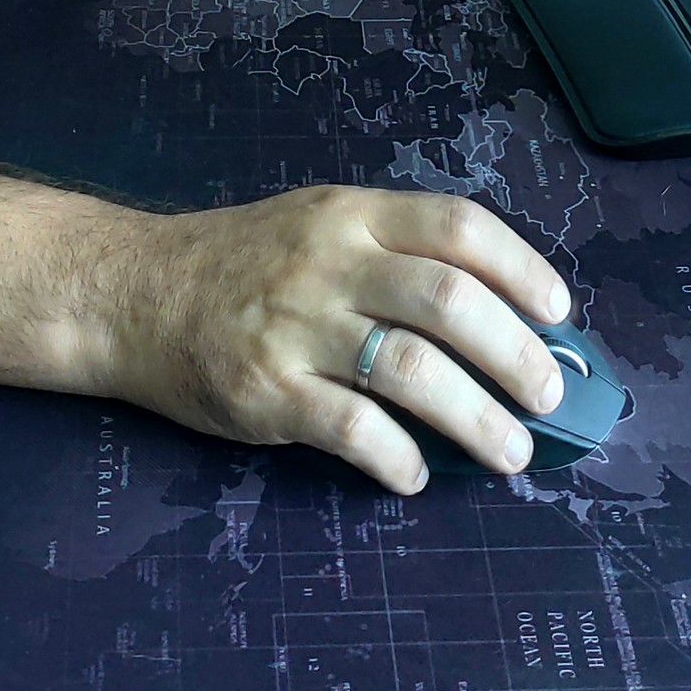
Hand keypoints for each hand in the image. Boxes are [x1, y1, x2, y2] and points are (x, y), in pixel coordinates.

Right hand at [91, 187, 572, 491]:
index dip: (522, 269)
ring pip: (412, 372)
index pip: (458, 227)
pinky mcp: (265, 392)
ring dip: (477, 419)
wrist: (131, 293)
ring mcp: (295, 328)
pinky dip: (398, 457)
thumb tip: (497, 312)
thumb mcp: (317, 225)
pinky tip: (415, 474)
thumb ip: (393, 254)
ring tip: (511, 452)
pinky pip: (352, 429)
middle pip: (450, 301)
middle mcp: (329, 264)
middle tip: (546, 398)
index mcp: (351, 216)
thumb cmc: (241, 261)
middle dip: (515, 355)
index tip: (559, 313)